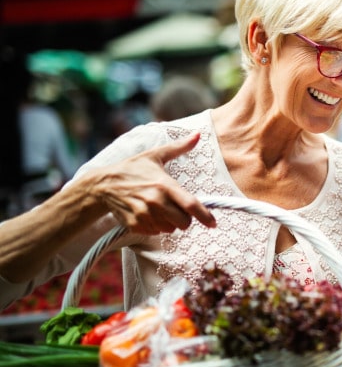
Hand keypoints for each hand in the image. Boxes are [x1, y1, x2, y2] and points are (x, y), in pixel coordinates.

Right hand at [88, 132, 216, 234]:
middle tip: (178, 209)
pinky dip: (156, 227)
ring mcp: (144, 215)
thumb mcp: (155, 155)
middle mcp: (155, 201)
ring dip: (170, 223)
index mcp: (164, 185)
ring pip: (170, 229)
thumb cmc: (133, 169)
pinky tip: (150, 214)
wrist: (103, 185)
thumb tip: (198, 134)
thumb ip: (179, 147)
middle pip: (183, 222)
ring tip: (161, 209)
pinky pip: (155, 232)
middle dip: (185, 219)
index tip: (213, 223)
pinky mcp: (135, 224)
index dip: (205, 216)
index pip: (191, 205)